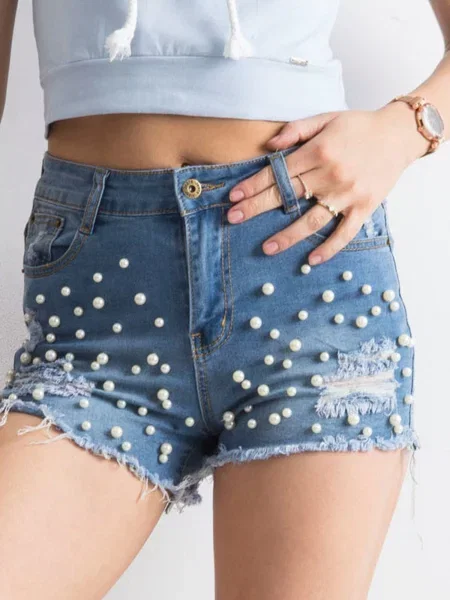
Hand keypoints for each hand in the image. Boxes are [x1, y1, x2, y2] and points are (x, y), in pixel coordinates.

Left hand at [227, 103, 426, 264]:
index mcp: (318, 151)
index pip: (278, 172)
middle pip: (287, 195)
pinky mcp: (364, 208)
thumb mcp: (326, 117)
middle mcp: (330, 174)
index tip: (233, 197)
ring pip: (312, 220)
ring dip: (288, 236)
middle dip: (257, 208)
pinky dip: (329, 247)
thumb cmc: (359, 126)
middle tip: (233, 220)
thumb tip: (269, 145)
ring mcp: (348, 194)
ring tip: (266, 248)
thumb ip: (296, 130)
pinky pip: (345, 233)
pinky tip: (311, 259)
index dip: (253, 185)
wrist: (399, 134)